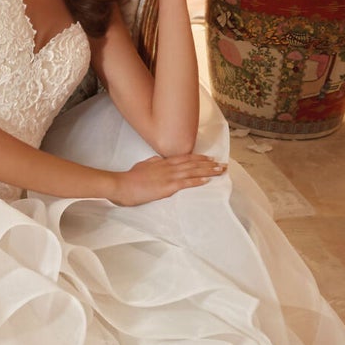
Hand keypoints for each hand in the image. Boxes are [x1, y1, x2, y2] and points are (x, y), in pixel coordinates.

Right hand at [108, 154, 225, 205]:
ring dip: (208, 171)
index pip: (185, 158)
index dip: (199, 158)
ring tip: (220, 171)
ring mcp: (169, 176)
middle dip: (209, 164)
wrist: (121, 184)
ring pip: (193, 171)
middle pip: (193, 163)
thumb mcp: (143, 165)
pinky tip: (207, 180)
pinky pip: (186, 182)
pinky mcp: (167, 186)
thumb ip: (153, 162)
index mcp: (163, 162)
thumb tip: (159, 160)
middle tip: (223, 164)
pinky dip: (198, 180)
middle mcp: (169, 166)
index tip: (210, 158)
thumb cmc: (130, 177)